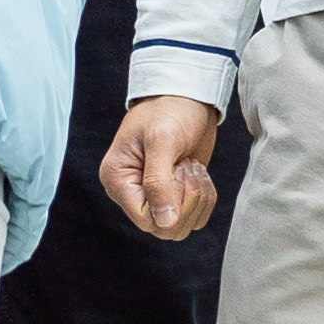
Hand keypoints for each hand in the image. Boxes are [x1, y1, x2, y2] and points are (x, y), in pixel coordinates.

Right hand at [100, 96, 220, 241]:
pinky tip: (197, 170)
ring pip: (182, 225)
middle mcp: (132, 192)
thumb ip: (159, 183)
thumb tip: (164, 223)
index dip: (171, 207)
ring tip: (192, 165)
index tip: (178, 172)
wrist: (186, 96)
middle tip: (187, 167)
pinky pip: (195, 216)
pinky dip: (205, 197)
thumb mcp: (162, 142)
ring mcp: (154, 194)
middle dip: (186, 201)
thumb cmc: (168, 110)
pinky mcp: (175, 193)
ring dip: (198, 198)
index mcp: (118, 180)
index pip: (144, 219)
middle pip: (164, 228)